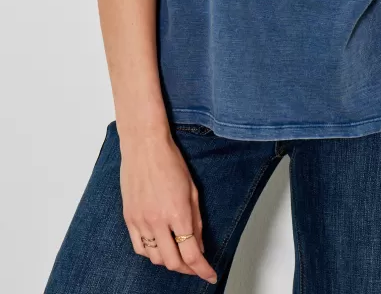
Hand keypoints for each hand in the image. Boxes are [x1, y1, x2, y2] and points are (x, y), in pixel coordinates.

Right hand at [119, 131, 217, 284]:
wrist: (144, 146)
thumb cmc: (170, 161)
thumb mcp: (192, 190)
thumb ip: (196, 222)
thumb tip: (199, 246)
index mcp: (178, 213)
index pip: (192, 254)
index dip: (202, 270)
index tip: (210, 275)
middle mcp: (158, 221)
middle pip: (173, 262)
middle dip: (188, 270)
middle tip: (197, 267)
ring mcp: (140, 221)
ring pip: (155, 259)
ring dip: (169, 262)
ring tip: (179, 255)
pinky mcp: (129, 219)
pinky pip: (139, 248)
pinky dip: (151, 253)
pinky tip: (160, 247)